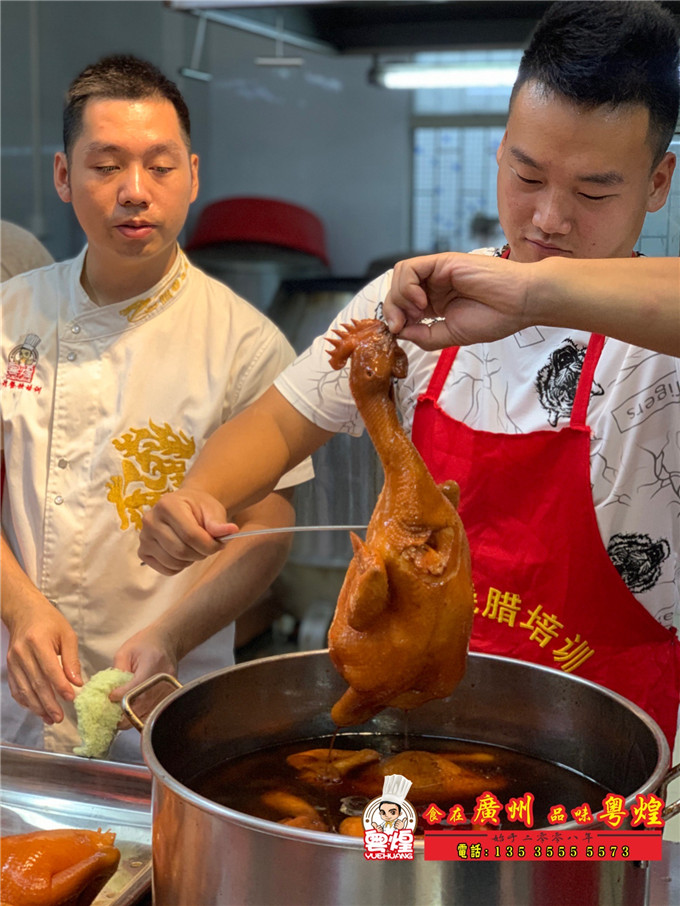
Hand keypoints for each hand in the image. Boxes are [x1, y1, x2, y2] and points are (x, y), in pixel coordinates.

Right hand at [4, 593, 81, 723]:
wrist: (24, 612)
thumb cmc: (49, 621)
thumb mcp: (67, 634)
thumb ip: (72, 659)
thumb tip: (77, 682)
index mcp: (37, 642)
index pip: (49, 669)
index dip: (60, 686)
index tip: (71, 698)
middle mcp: (22, 653)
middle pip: (36, 683)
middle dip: (49, 703)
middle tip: (60, 717)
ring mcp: (13, 661)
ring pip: (25, 689)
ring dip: (37, 707)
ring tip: (50, 718)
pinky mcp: (9, 667)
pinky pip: (16, 688)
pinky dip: (26, 701)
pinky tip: (37, 709)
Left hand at [109, 626, 179, 727]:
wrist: (165, 640)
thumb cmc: (144, 644)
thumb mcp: (125, 652)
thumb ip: (118, 671)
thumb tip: (111, 693)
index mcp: (153, 662)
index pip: (137, 686)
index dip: (122, 695)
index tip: (110, 697)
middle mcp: (164, 676)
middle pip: (145, 702)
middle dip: (127, 713)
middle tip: (112, 717)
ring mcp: (170, 686)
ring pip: (151, 710)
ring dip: (135, 717)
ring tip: (121, 718)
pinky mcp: (171, 692)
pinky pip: (156, 709)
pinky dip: (144, 715)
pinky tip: (133, 715)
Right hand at [139, 488, 237, 574]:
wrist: (185, 507)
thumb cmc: (198, 508)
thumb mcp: (212, 509)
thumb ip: (219, 522)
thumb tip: (231, 531)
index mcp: (167, 505)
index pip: (190, 535)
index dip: (209, 545)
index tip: (220, 544)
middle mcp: (150, 520)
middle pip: (181, 550)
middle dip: (201, 553)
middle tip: (209, 546)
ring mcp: (144, 537)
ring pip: (173, 562)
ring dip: (191, 560)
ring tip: (196, 548)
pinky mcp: (143, 551)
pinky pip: (166, 569)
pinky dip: (180, 567)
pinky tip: (184, 554)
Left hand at [384, 253, 528, 348]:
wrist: (520, 303)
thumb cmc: (494, 318)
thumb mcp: (451, 336)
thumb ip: (423, 335)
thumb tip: (398, 332)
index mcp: (435, 303)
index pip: (402, 307)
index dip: (395, 320)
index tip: (399, 335)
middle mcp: (433, 286)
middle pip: (396, 291)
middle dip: (392, 311)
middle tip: (400, 326)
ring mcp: (437, 273)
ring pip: (400, 277)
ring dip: (399, 298)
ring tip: (417, 312)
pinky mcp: (442, 262)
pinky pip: (410, 268)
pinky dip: (407, 286)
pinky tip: (421, 301)